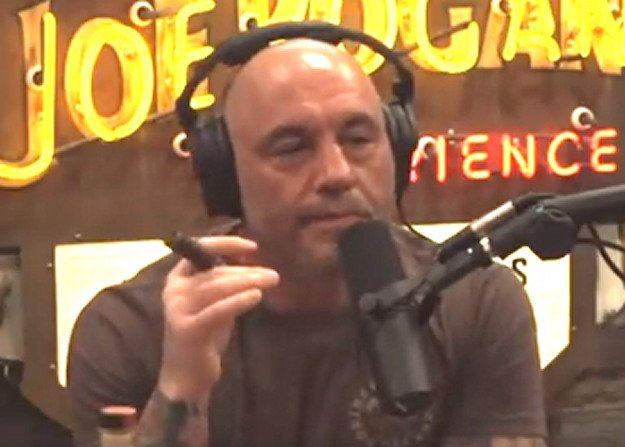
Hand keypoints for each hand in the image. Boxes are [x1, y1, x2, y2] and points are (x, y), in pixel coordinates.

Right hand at [158, 236, 278, 399]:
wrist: (185, 376)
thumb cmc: (202, 335)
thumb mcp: (213, 303)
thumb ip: (225, 285)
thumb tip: (253, 266)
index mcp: (177, 278)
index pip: (199, 250)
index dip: (226, 244)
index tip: (252, 247)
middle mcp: (174, 290)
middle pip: (215, 272)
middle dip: (246, 271)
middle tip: (273, 274)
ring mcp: (178, 309)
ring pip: (218, 287)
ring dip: (248, 282)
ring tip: (271, 281)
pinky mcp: (188, 329)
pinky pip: (218, 310)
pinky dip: (239, 300)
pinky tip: (256, 296)